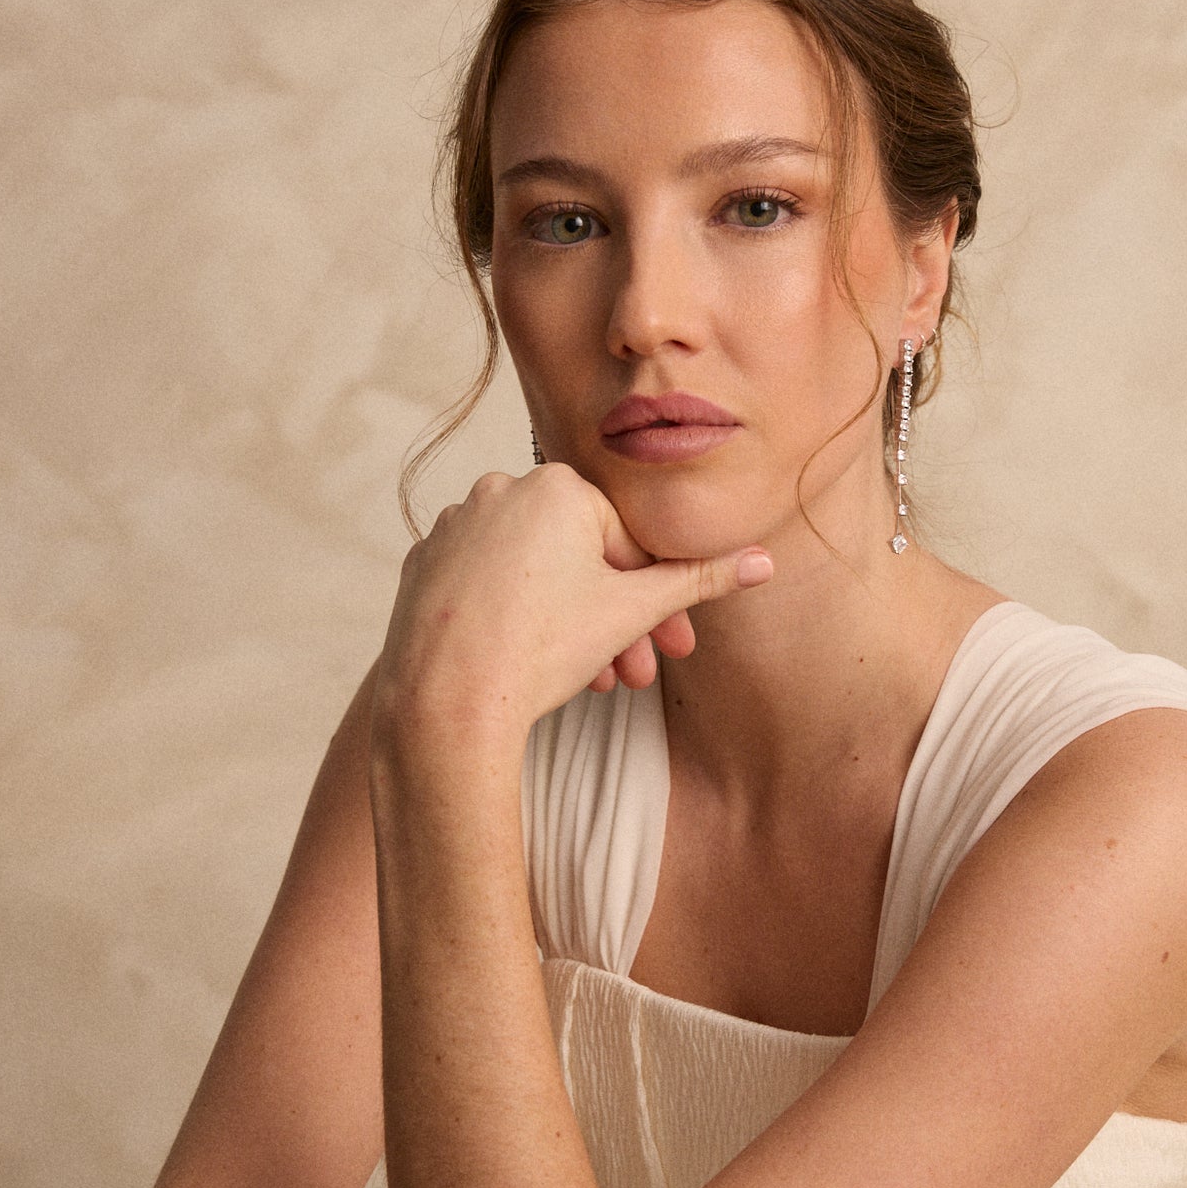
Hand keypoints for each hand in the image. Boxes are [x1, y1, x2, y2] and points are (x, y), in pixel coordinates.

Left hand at [371, 464, 771, 750]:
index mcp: (556, 485)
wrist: (445, 702)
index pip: (625, 542)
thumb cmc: (541, 650)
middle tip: (637, 675)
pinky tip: (529, 660)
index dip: (654, 601)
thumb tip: (763, 561)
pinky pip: (489, 584)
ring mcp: (454, 525)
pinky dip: (517, 615)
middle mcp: (498, 489)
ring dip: (572, 624)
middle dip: (616, 622)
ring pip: (535, 573)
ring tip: (589, 681)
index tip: (670, 648)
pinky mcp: (423, 563)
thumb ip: (698, 580)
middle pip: (580, 559)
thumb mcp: (632, 612)